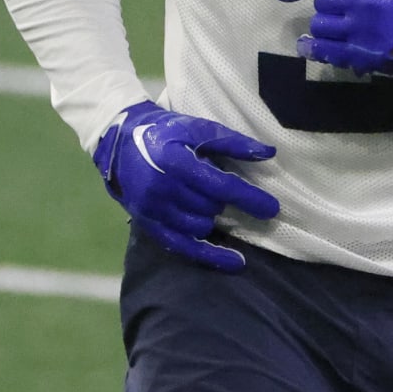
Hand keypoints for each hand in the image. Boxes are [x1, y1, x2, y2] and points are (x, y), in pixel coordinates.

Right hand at [92, 100, 278, 271]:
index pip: (220, 186)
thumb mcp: (197, 128)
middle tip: (220, 186)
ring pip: (200, 226)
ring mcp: (154, 211)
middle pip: (211, 207)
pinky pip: (183, 247)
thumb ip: (232, 142)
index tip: (273, 209)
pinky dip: (210, 256)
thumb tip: (269, 153)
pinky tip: (235, 262)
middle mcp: (163, 190)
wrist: (119, 142)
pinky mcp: (148, 225)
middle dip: (224, 200)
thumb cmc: (165, 132)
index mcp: (176, 162)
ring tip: (207, 200)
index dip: (249, 198)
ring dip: (212, 216)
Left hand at [270, 0, 392, 77]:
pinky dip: (313, 49)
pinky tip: (309, 46)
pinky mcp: (362, 55)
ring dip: (325, 27)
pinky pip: (323, 51)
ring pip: (320, 26)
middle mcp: (363, 0)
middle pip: (321, 3)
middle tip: (351, 6)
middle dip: (329, 4)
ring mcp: (363, 30)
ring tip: (346, 26)